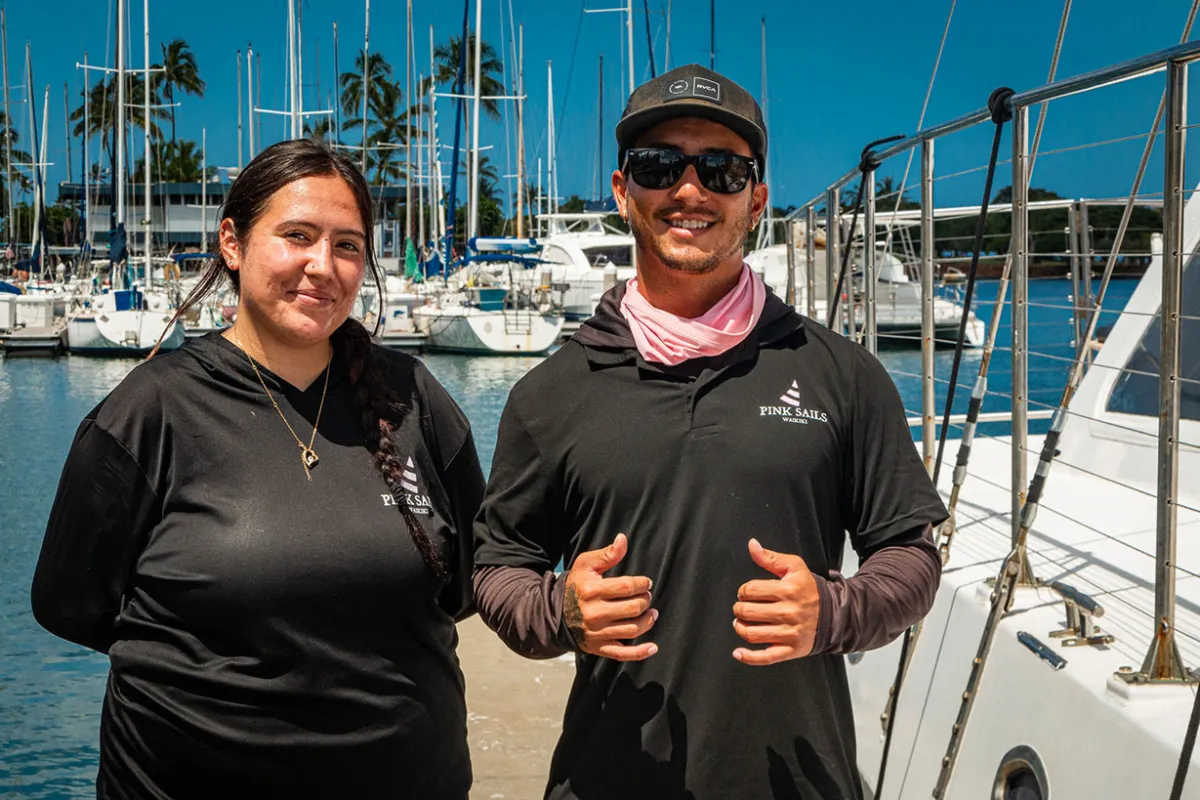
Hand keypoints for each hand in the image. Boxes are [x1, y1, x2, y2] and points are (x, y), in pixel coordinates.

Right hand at [563, 533, 658, 660]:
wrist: (555, 613)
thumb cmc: (576, 586)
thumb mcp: (586, 565)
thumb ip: (607, 554)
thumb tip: (623, 539)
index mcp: (591, 591)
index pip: (626, 587)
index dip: (642, 584)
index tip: (646, 582)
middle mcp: (594, 613)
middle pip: (632, 608)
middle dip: (645, 600)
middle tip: (646, 596)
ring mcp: (597, 633)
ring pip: (632, 629)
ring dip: (647, 621)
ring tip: (651, 613)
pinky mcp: (598, 648)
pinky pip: (622, 654)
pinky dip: (640, 653)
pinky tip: (652, 647)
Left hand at [732, 538, 819, 665]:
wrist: (834, 615)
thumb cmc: (809, 590)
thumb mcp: (794, 568)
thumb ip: (770, 557)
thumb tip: (752, 545)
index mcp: (788, 591)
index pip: (750, 590)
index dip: (743, 590)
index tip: (747, 593)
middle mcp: (788, 613)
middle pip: (747, 612)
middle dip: (739, 608)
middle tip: (743, 607)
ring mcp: (789, 633)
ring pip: (751, 634)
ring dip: (740, 627)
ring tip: (742, 623)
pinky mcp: (791, 650)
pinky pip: (765, 658)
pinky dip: (748, 657)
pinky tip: (739, 652)